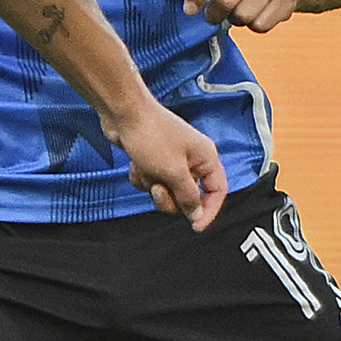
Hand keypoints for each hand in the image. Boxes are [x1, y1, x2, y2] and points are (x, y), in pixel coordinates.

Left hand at [106, 100, 225, 230]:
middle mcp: (192, 160)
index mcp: (206, 158)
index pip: (217, 191)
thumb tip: (197, 214)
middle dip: (169, 196)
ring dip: (151, 184)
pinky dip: (141, 177)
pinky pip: (150, 181)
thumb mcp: (173, 171)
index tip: (196, 226)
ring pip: (166, 190)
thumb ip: (188, 196)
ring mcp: (171, 160)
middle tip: (158, 186)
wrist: (123, 114)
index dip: (209, 210)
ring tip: (145, 168)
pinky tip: (135, 164)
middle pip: (188, 195)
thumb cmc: (151, 135)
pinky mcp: (153, 160)